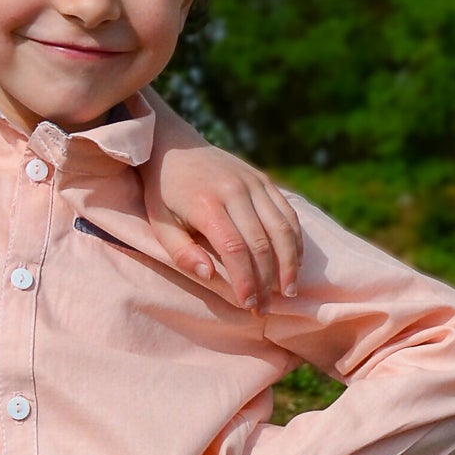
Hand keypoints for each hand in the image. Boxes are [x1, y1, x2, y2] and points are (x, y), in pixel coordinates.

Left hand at [145, 143, 301, 308]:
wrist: (174, 146)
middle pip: (262, 242)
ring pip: (282, 228)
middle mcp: (234, 191)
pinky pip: (287, 213)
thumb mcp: (159, 224)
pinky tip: (294, 263)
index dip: (245, 279)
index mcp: (207, 204)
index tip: (247, 303)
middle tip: (264, 308)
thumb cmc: (163, 193)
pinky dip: (294, 240)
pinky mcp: (263, 180)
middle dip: (267, 280)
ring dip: (289, 263)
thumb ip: (181, 252)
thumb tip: (209, 276)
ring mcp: (253, 183)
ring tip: (288, 291)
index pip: (234, 249)